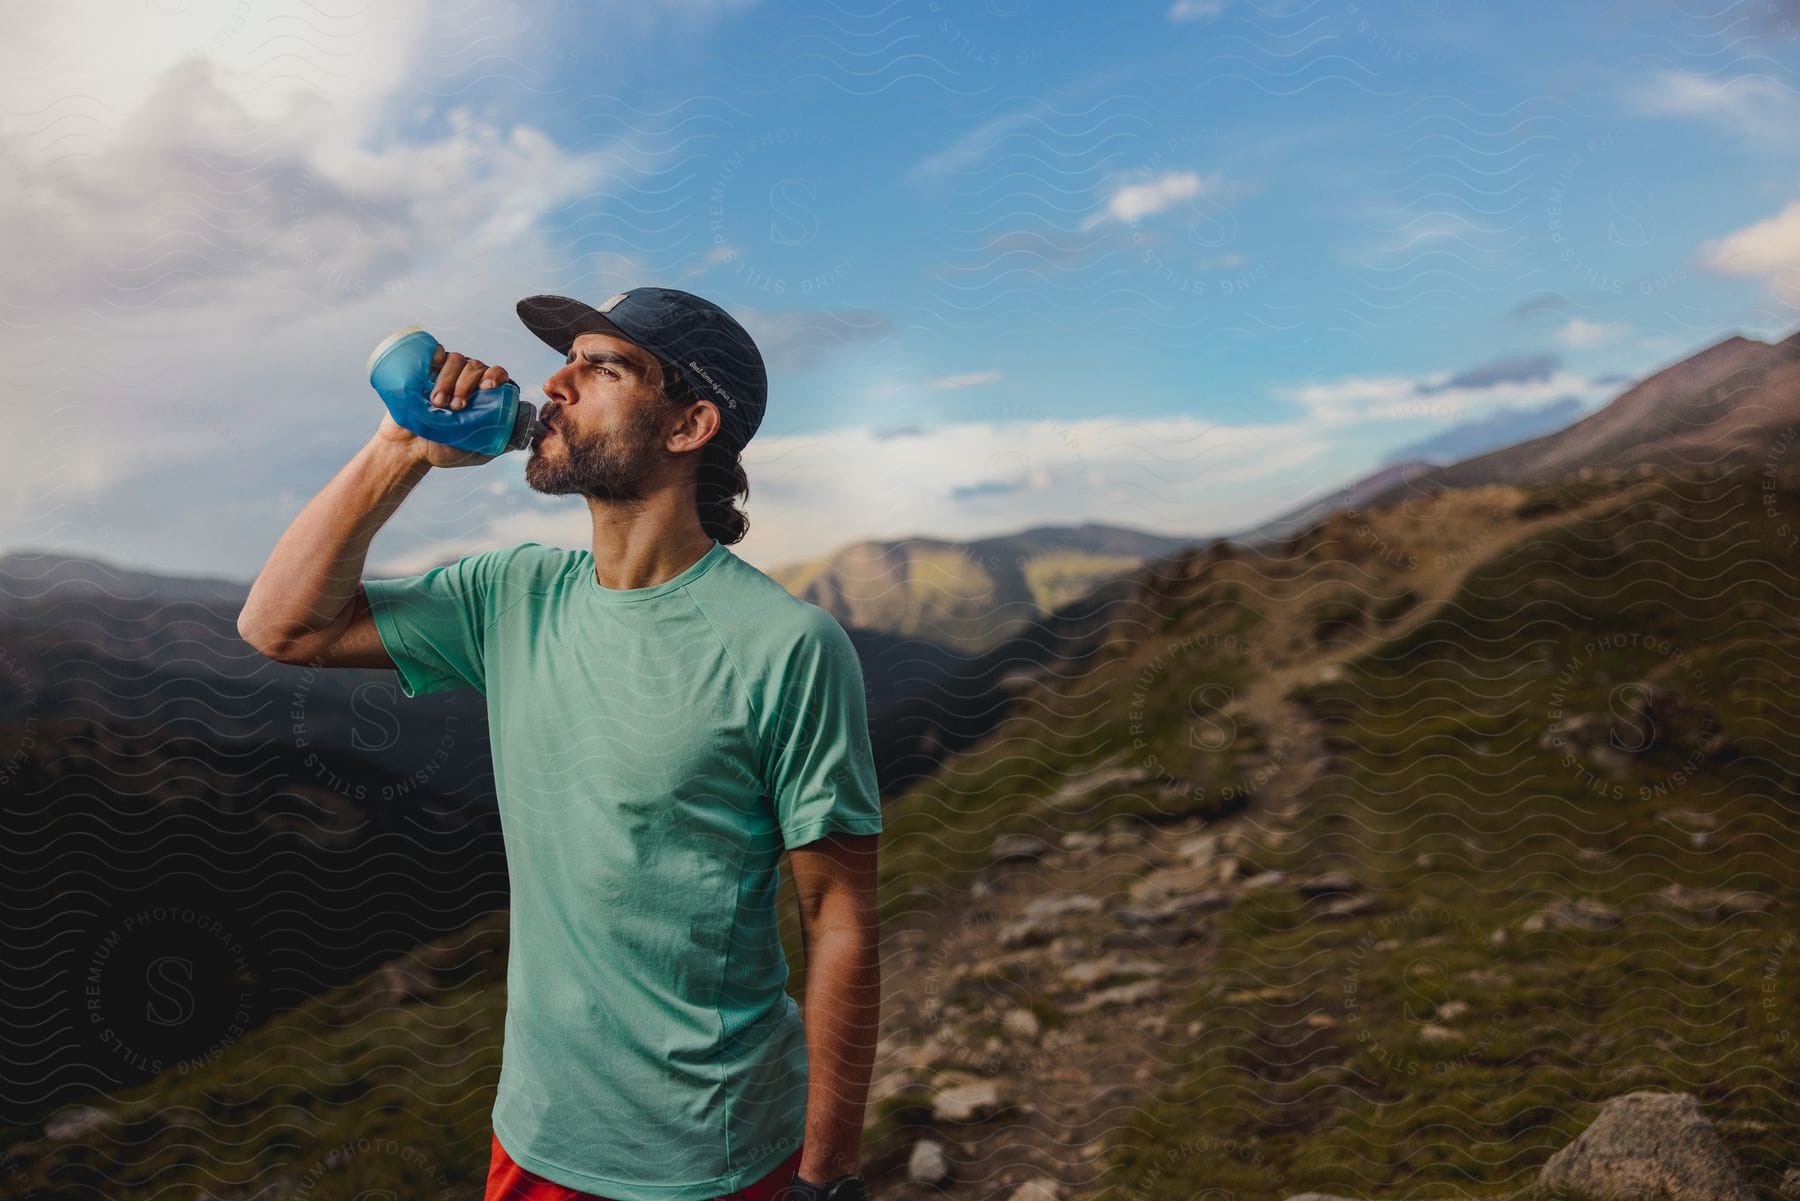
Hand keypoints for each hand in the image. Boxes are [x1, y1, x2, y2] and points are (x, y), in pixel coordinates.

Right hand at [374, 343, 513, 468]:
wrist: (410, 448)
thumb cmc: (447, 449)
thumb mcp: (480, 450)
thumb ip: (502, 440)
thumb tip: (528, 432)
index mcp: (485, 394)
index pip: (498, 375)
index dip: (495, 376)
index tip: (487, 387)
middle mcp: (469, 379)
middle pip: (476, 366)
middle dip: (466, 384)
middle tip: (456, 407)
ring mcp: (447, 373)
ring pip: (456, 359)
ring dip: (448, 379)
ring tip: (438, 403)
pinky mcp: (426, 369)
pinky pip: (435, 353)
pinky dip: (435, 360)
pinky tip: (429, 375)